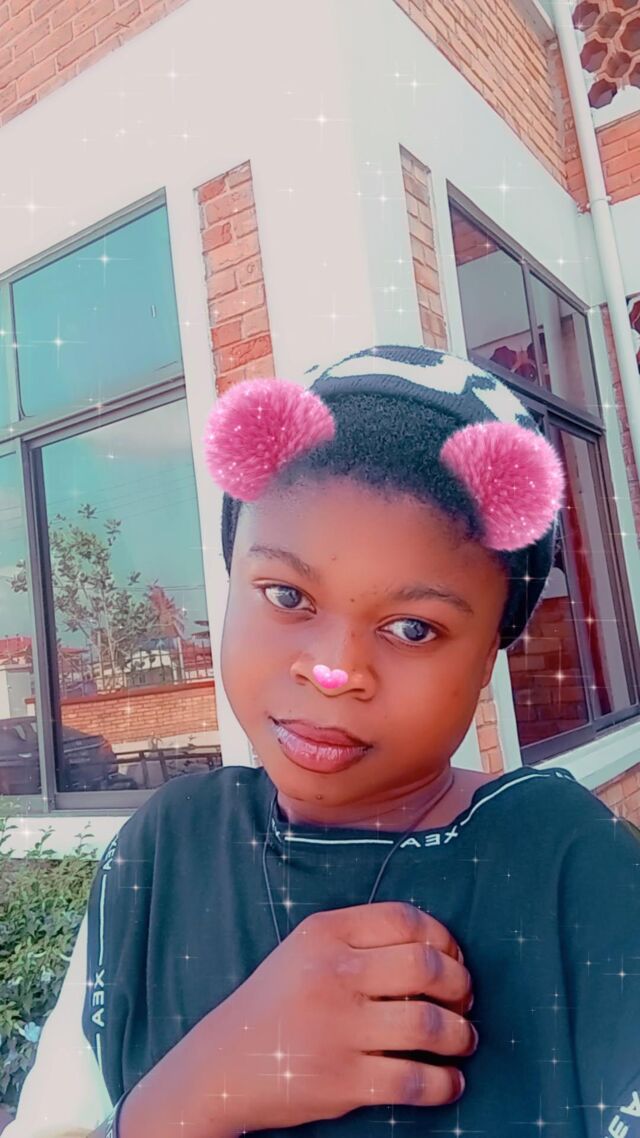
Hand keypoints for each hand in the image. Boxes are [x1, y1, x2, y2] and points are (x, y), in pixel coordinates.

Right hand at [200, 901, 475, 1133]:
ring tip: (462, 1040)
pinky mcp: (342, 1081)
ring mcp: (337, 1029)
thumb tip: (438, 952)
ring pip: (429, 1025)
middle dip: (460, 985)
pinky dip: (445, 1084)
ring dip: (460, 1035)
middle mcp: (332, 974)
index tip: (454, 959)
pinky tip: (449, 1082)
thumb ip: (359, 940)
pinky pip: (415, 1081)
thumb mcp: (306, 952)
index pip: (405, 919)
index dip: (444, 938)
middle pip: (426, 967)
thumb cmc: (276, 1004)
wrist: (221, 1065)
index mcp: (324, 933)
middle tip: (464, 1001)